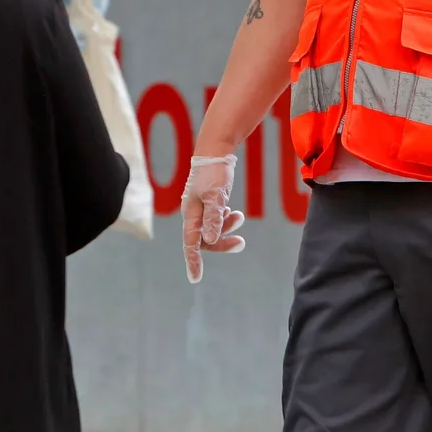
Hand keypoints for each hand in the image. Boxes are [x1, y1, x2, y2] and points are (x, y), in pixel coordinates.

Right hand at [180, 154, 245, 283]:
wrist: (215, 152)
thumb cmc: (213, 173)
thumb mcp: (215, 196)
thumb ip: (213, 218)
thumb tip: (209, 240)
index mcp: (191, 213)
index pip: (190, 244)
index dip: (193, 262)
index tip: (195, 279)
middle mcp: (194, 214)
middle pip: (204, 240)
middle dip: (222, 243)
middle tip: (241, 243)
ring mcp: (201, 209)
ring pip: (212, 230)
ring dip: (227, 228)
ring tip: (239, 216)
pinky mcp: (210, 203)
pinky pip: (216, 220)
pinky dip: (226, 220)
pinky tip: (234, 213)